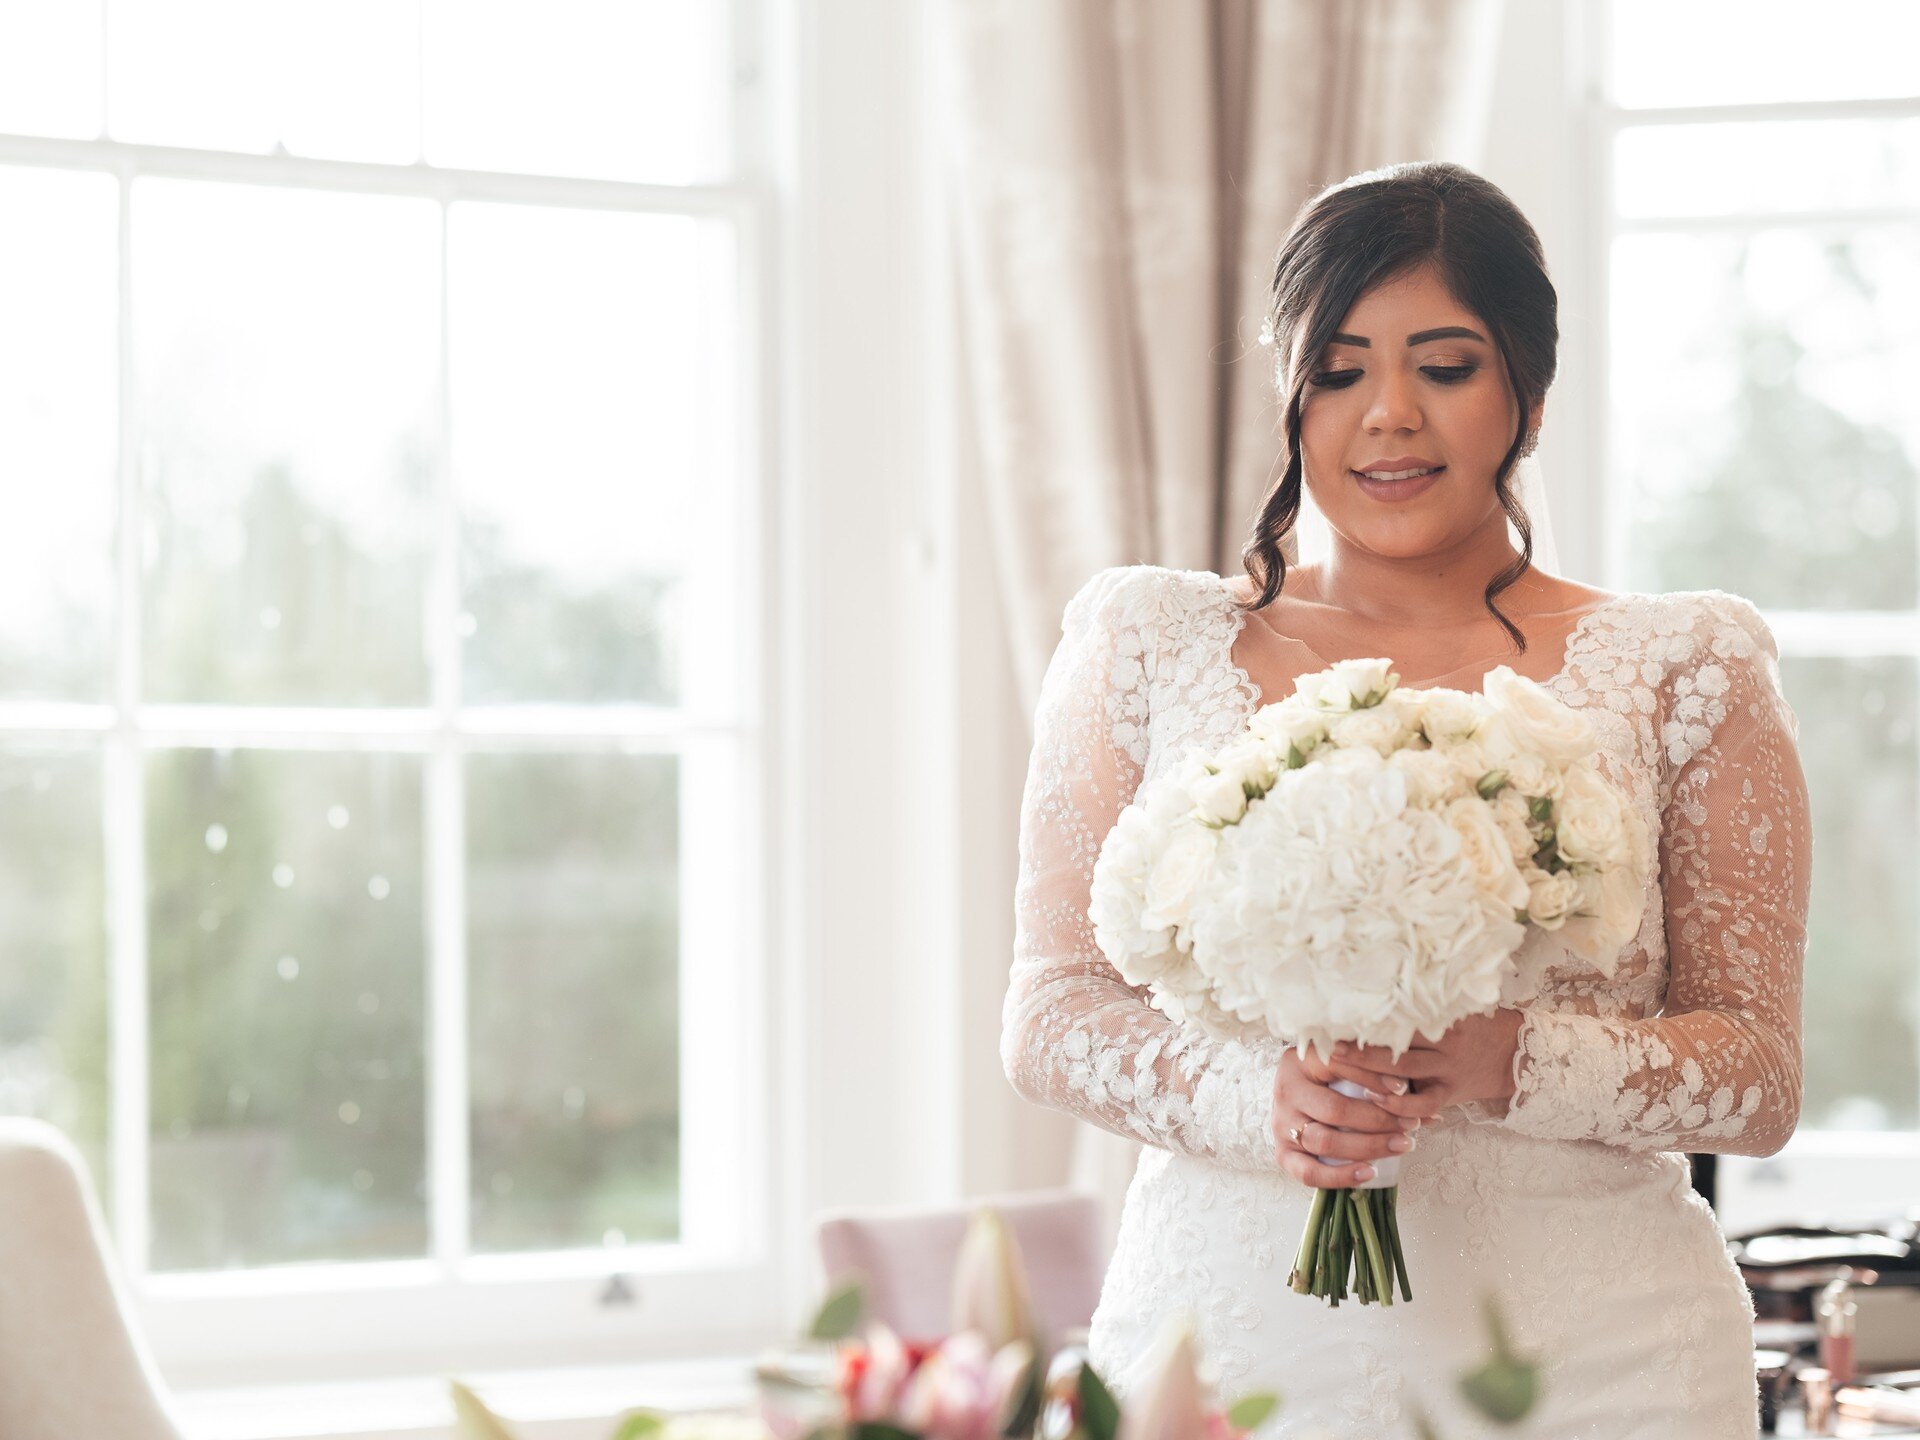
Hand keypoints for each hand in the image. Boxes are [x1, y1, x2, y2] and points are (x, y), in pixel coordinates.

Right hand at [1271, 1041, 1421, 1187]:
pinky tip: (1369, 1173)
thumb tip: (1432, 1113)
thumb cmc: (1330, 1080)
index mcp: (1301, 1061)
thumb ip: (1380, 1079)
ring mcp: (1281, 1124)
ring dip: (1368, 1146)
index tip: (1404, 1087)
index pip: (1338, 1066)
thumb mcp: (1347, 1067)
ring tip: (1401, 1145)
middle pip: (1335, 1110)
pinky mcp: (1282, 1153)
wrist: (1295, 1095)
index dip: (1373, 1078)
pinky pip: (1309, 1172)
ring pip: (1324, 1141)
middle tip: (1411, 1124)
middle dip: (1379, 1119)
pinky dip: (1340, 1176)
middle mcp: (1287, 1091)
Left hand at [1330, 1008, 1525, 1116]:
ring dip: (1368, 1071)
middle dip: (1359, 1042)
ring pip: (1402, 1070)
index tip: (1337, 1011)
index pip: (1398, 1014)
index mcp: (1440, 1017)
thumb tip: (1375, 986)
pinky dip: (1398, 1105)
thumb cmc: (1472, 1028)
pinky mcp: (1449, 1093)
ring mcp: (1446, 1068)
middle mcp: (1443, 1042)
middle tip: (1326, 1040)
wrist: (1513, 1054)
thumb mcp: (1453, 1010)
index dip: (1368, 1014)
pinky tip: (1375, 1101)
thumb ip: (1421, 1005)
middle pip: (1394, 1041)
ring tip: (1337, 1066)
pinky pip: (1422, 1102)